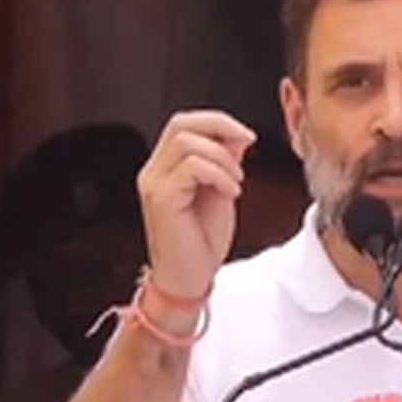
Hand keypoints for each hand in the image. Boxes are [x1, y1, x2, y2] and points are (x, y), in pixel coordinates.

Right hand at [136, 111, 255, 308]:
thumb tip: (238, 136)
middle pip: (181, 124)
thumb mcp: (220, 191)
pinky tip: (230, 193)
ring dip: (222, 157)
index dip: (217, 121)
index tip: (246, 136)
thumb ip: (224, 162)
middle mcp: (154, 172)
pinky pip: (192, 167)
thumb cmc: (201, 242)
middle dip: (220, 127)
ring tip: (235, 181)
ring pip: (186, 142)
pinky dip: (219, 174)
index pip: (184, 123)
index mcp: (166, 167)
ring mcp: (154, 184)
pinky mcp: (162, 199)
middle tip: (246, 145)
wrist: (189, 279)